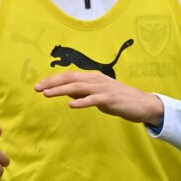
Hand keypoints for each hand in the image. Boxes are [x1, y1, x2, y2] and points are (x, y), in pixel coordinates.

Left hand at [35, 71, 164, 125]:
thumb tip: (66, 93)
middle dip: (52, 83)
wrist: (143, 104)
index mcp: (93, 78)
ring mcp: (104, 88)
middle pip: (70, 79)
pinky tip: (71, 105)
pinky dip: (81, 101)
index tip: (39, 85)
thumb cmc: (120, 100)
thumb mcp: (99, 95)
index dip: (53, 80)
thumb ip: (84, 93)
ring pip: (78, 87)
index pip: (69, 76)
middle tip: (37, 88)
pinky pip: (93, 99)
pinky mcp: (110, 98)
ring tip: (47, 94)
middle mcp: (97, 80)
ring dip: (61, 90)